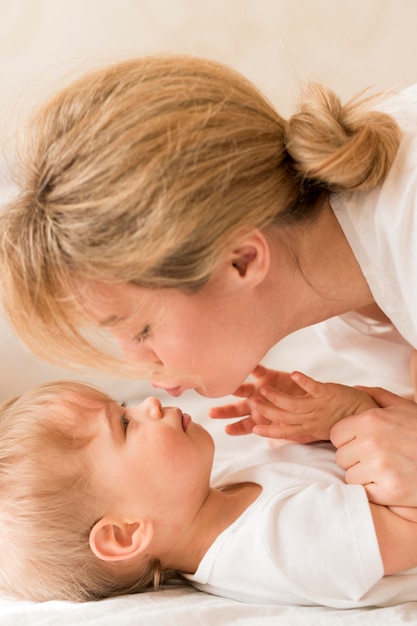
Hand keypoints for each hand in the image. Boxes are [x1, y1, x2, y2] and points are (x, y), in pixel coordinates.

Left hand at [209, 365, 303, 436]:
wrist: (308, 399)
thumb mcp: (290, 428)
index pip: (244, 426)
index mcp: (259, 419)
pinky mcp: (267, 376)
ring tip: (225, 387)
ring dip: (233, 388)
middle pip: (235, 409)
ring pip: (241, 389)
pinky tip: (246, 365)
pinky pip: (257, 370)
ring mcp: (259, 390)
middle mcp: (255, 405)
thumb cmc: (296, 416)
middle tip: (211, 413)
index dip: (236, 429)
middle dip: (223, 412)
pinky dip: (252, 367)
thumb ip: (281, 434)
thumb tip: (280, 443)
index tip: (227, 430)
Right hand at [249, 371, 374, 440]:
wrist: (366, 413)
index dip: (269, 431)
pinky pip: (314, 387)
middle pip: (285, 417)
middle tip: (252, 405)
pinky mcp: (328, 393)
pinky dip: (304, 381)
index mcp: (308, 428)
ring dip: (278, 397)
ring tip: (264, 389)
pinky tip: (293, 374)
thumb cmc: (341, 420)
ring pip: (295, 404)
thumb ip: (301, 429)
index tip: (253, 429)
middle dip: (267, 412)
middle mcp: (311, 419)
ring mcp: (319, 406)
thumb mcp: (319, 430)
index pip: (285, 431)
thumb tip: (283, 434)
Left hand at [331, 387, 416, 506]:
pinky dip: (376, 491)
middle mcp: (372, 442)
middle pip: (341, 457)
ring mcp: (380, 467)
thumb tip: (354, 389)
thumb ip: (376, 396)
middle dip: (355, 459)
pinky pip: (365, 493)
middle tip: (379, 458)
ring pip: (350, 477)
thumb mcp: (404, 407)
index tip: (364, 444)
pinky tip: (392, 482)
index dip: (348, 441)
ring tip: (386, 470)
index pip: (336, 435)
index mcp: (371, 420)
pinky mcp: (390, 491)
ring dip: (365, 476)